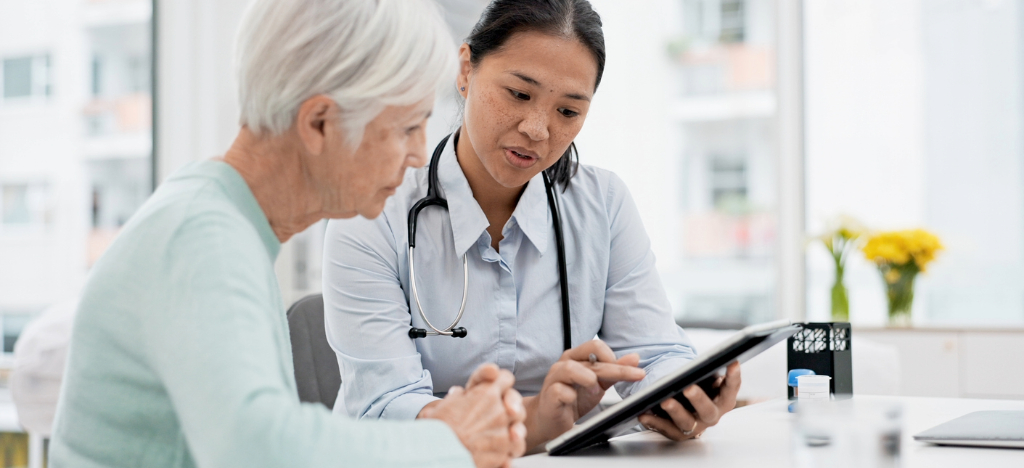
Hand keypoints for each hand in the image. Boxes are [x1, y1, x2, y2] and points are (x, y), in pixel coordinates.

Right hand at [419, 364, 526, 467]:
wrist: (439, 453)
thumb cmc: (439, 427)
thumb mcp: (444, 405)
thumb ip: (456, 397)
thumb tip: (458, 393)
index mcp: (486, 394)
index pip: (505, 378)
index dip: (501, 382)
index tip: (497, 388)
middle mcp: (499, 412)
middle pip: (517, 406)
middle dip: (511, 411)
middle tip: (499, 417)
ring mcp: (504, 433)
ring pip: (519, 431)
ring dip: (512, 433)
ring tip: (501, 438)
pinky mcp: (503, 454)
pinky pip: (514, 450)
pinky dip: (508, 453)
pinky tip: (500, 455)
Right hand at [522, 340, 644, 449]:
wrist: (549, 420)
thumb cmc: (572, 399)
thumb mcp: (598, 384)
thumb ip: (614, 371)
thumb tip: (634, 358)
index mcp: (576, 357)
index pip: (597, 347)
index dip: (616, 357)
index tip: (635, 371)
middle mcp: (564, 364)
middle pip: (591, 356)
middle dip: (616, 368)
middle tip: (634, 376)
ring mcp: (554, 378)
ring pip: (570, 368)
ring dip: (589, 379)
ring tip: (596, 391)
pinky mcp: (548, 395)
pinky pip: (560, 391)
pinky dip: (570, 395)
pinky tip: (574, 400)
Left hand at [639, 361, 741, 440]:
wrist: (688, 407)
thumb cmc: (700, 387)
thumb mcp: (706, 379)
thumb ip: (707, 372)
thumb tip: (706, 360)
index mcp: (723, 400)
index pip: (731, 388)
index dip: (733, 377)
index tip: (733, 362)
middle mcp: (711, 415)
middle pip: (708, 410)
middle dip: (699, 399)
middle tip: (689, 388)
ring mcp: (695, 427)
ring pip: (686, 422)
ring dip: (675, 411)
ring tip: (665, 401)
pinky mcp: (678, 434)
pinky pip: (665, 429)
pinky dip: (654, 422)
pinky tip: (644, 414)